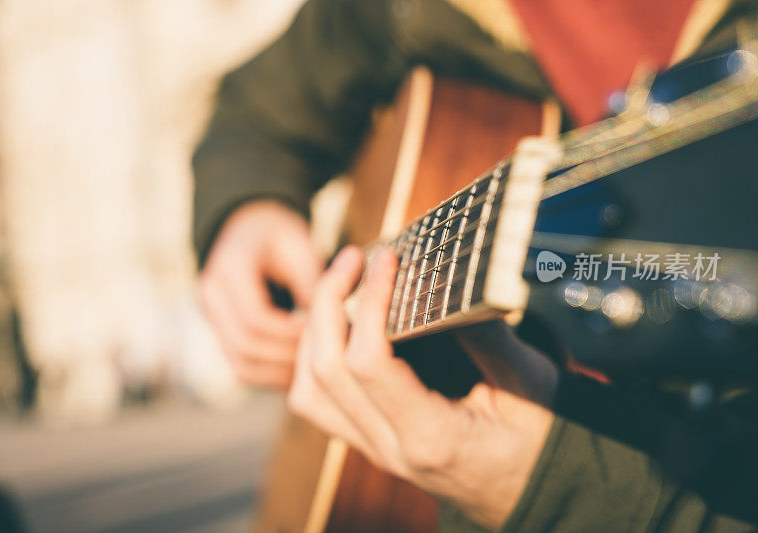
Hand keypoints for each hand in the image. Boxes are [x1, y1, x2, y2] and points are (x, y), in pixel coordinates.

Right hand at [199, 200, 323, 387]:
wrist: (250, 232)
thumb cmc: (280, 236)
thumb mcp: (300, 245)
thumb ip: (313, 282)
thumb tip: (335, 325)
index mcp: (229, 269)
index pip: (256, 318)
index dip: (292, 332)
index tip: (325, 331)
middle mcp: (212, 298)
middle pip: (247, 347)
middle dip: (290, 355)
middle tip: (328, 355)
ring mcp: (213, 320)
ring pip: (243, 365)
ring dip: (283, 371)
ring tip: (319, 366)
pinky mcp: (223, 336)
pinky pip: (245, 367)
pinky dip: (275, 373)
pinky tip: (304, 368)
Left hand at [288, 246, 557, 528]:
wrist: (525, 494)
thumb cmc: (536, 442)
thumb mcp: (529, 385)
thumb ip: (488, 336)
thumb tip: (453, 280)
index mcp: (431, 436)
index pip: (369, 362)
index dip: (369, 301)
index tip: (386, 259)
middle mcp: (390, 448)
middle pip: (325, 370)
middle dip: (328, 302)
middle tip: (353, 258)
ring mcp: (373, 449)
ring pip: (308, 390)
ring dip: (312, 331)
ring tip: (338, 286)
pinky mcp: (367, 442)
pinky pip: (317, 402)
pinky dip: (315, 357)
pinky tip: (338, 325)